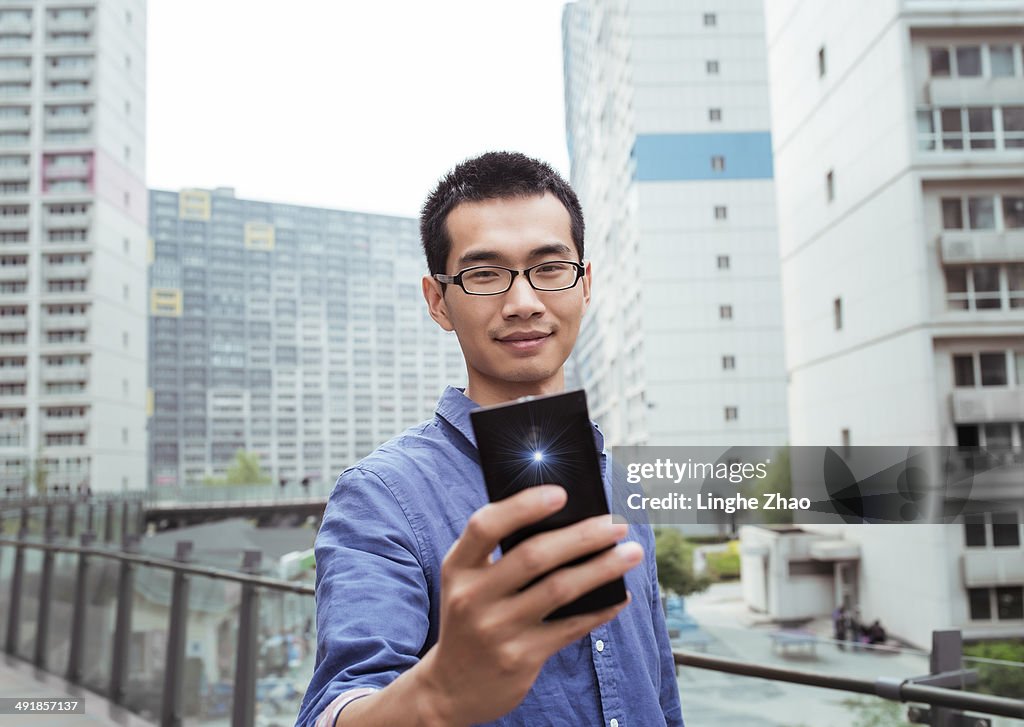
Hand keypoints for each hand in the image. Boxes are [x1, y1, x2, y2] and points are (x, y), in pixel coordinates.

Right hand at [417, 484, 641, 725]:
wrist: (452, 687)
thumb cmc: (472, 615)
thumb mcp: (468, 581)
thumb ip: (500, 552)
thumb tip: (566, 519)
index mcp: (457, 567)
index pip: (485, 526)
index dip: (522, 506)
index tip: (561, 493)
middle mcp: (472, 597)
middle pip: (534, 556)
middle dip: (582, 536)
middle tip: (617, 524)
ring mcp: (497, 630)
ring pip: (559, 589)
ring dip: (602, 568)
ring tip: (632, 552)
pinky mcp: (520, 658)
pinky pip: (570, 627)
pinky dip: (600, 608)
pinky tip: (620, 596)